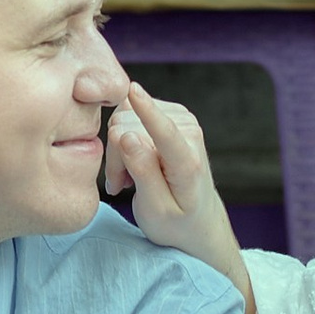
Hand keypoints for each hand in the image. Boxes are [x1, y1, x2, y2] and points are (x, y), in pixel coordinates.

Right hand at [103, 80, 242, 274]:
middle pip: (127, 128)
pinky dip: (124, 140)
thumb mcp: (155, 210)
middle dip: (117, 156)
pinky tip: (135, 163)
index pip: (165, 132)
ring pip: (124, 119)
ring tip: (130, 178)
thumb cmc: (176, 223)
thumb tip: (125, 136)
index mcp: (188, 163)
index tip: (133, 90)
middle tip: (123, 184)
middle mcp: (189, 133)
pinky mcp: (171, 112)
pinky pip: (128, 114)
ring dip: (119, 150)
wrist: (198, 220)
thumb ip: (142, 171)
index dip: (147, 110)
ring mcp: (182, 118)